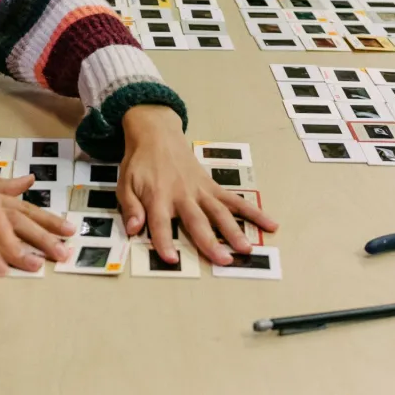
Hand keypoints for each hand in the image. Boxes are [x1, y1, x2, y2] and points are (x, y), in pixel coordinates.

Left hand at [113, 105, 278, 265]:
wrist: (156, 134)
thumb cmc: (139, 163)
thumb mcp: (124, 184)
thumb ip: (130, 207)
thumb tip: (133, 229)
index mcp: (158, 196)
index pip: (160, 223)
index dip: (164, 241)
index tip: (171, 259)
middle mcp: (182, 195)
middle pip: (197, 221)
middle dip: (210, 241)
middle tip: (224, 260)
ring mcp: (200, 190)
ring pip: (220, 212)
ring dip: (234, 230)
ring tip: (247, 249)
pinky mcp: (212, 186)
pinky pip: (234, 200)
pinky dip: (252, 212)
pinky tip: (269, 223)